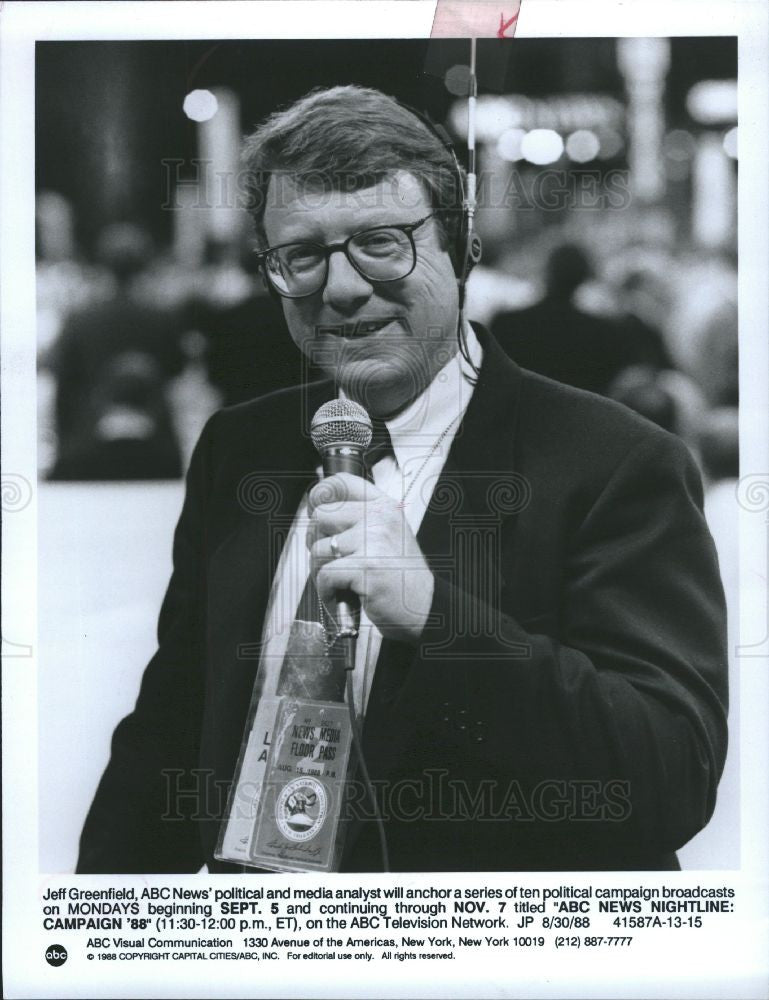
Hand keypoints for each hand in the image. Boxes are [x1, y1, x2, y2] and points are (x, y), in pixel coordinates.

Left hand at [306, 472, 433, 642]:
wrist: (425, 608)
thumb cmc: (401, 578)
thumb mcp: (386, 536)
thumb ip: (359, 520)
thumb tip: (317, 512)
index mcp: (384, 507)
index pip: (343, 482)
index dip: (321, 493)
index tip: (315, 509)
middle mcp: (380, 518)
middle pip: (321, 516)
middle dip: (316, 542)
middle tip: (331, 560)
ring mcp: (374, 540)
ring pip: (318, 548)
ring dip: (321, 571)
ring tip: (341, 583)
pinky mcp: (366, 566)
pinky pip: (325, 574)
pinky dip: (327, 591)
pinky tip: (344, 596)